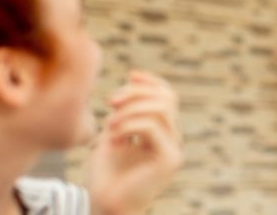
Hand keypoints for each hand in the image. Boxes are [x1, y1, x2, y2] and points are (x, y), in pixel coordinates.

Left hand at [88, 71, 182, 214]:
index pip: (168, 95)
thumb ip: (125, 111)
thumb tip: (133, 79)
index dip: (151, 81)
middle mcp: (173, 139)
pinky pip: (151, 127)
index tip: (130, 75)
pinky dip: (128, 125)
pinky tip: (113, 138)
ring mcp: (174, 150)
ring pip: (160, 108)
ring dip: (129, 110)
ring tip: (109, 125)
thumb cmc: (105, 175)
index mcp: (162, 132)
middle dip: (136, 93)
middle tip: (109, 101)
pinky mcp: (168, 160)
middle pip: (166, 97)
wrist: (103, 206)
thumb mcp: (113, 133)